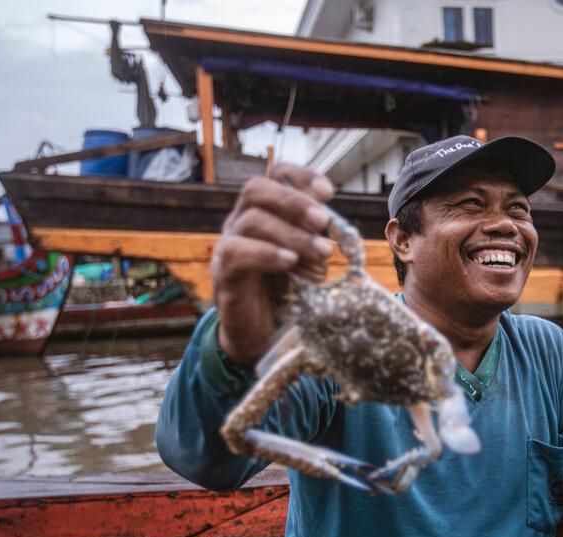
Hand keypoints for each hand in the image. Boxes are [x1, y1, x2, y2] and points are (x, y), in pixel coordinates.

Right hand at [211, 164, 334, 364]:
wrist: (261, 335)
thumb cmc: (287, 292)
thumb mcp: (309, 259)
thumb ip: (318, 239)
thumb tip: (339, 229)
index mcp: (264, 212)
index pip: (274, 175)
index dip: (301, 176)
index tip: (328, 192)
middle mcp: (241, 222)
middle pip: (256, 189)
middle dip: (293, 201)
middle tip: (323, 221)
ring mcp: (228, 245)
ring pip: (251, 220)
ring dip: (291, 233)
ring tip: (321, 252)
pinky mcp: (223, 273)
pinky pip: (237, 251)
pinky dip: (267, 253)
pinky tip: (291, 262)